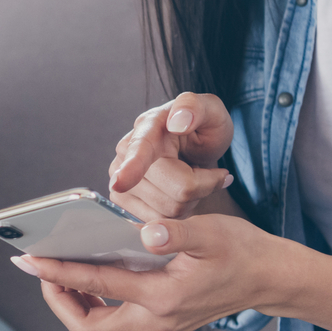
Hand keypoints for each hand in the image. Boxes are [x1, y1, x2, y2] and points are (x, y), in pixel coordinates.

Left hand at [13, 212, 286, 330]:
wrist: (271, 279)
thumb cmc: (242, 251)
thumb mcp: (213, 234)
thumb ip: (177, 233)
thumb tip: (146, 233)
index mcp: (164, 298)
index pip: (98, 286)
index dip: (59, 272)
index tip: (29, 259)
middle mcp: (156, 321)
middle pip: (88, 327)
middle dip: (58, 299)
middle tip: (42, 266)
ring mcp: (158, 327)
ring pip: (99, 327)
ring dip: (74, 301)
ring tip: (59, 267)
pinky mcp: (161, 323)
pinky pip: (114, 320)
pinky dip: (95, 299)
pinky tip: (90, 271)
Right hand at [107, 92, 236, 221]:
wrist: (193, 148)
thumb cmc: (202, 129)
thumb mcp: (212, 111)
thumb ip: (196, 107)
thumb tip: (177, 122)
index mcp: (147, 127)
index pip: (140, 150)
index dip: (132, 168)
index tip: (121, 182)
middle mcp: (125, 153)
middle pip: (174, 191)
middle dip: (202, 187)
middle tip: (209, 172)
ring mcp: (119, 179)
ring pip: (167, 212)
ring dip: (189, 202)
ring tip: (192, 180)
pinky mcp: (122, 202)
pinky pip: (158, 223)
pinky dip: (176, 214)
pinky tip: (178, 194)